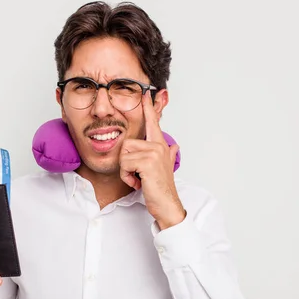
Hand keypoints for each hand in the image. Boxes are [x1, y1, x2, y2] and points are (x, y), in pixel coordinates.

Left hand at [119, 93, 185, 229]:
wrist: (167, 205)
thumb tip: (174, 145)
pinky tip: (138, 183)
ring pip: (124, 155)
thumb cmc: (161, 188)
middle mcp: (158, 146)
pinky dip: (127, 177)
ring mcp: (154, 153)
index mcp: (160, 146)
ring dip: (126, 171)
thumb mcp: (164, 168)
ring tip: (138, 179)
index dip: (149, 108)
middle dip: (125, 163)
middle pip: (126, 144)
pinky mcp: (147, 162)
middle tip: (137, 175)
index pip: (153, 122)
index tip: (146, 93)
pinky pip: (125, 164)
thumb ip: (169, 154)